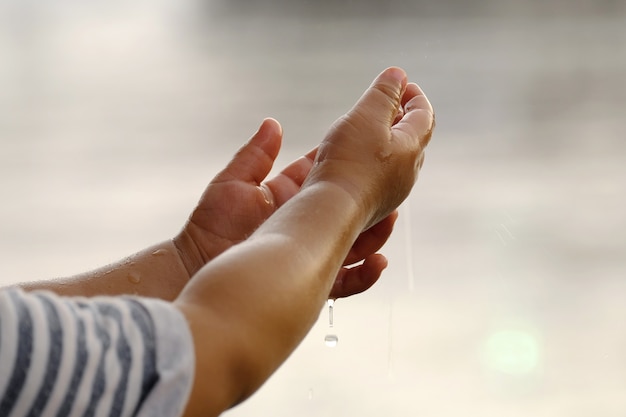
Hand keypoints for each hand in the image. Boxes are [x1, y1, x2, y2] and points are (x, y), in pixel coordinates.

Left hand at [174, 119, 396, 297]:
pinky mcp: (306, 281)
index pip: (325, 177)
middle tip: (391, 187)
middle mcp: (301, 224)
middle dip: (369, 199)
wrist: (192, 269)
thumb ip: (256, 155)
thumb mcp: (232, 183)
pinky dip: (364, 274)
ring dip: (374, 233)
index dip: (347, 165)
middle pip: (346, 210)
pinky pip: (344, 281)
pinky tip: (379, 262)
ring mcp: (306, 253)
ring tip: (391, 219)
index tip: (368, 150)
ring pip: (352, 243)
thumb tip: (273, 124)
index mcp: (287, 197)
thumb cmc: (208, 227)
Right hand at [305, 67, 433, 229]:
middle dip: (401, 118)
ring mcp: (392, 192)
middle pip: (412, 138)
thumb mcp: (366, 116)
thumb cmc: (349, 162)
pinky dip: (372, 160)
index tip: (402, 84)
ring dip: (386, 141)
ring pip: (395, 160)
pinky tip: (354, 160)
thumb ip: (383, 93)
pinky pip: (379, 177)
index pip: (424, 115)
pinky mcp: (373, 205)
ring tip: (369, 130)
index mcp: (412, 147)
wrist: (332, 211)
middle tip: (388, 104)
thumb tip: (398, 74)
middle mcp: (408, 173)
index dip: (414, 95)